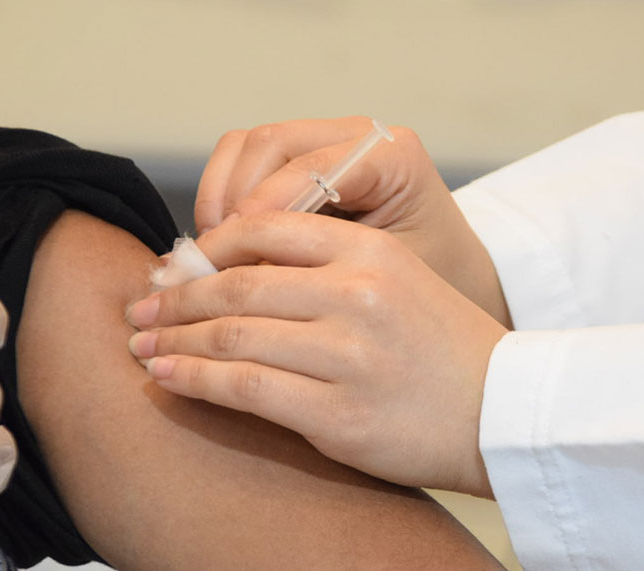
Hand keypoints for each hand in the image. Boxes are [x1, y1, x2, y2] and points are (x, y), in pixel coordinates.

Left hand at [127, 211, 507, 497]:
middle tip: (140, 307)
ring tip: (142, 344)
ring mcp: (347, 354)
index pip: (265, 229)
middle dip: (176, 297)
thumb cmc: (444, 348)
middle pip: (237, 284)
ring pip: (231, 335)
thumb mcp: (398, 281)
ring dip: (173, 339)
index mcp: (371, 253)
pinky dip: (194, 380)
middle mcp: (357, 294)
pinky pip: (243, 388)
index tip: (178, 267)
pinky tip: (167, 376)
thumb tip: (235, 273)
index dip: (207, 249)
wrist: (503, 413)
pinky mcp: (337, 413)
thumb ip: (326, 269)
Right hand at [194, 117, 510, 325]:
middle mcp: (361, 137)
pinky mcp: (303, 158)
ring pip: (248, 146)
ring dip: (220, 197)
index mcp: (394, 159)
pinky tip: (220, 245)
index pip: (312, 166)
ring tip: (211, 254)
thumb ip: (317, 269)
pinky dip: (223, 197)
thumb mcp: (379, 283)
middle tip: (211, 258)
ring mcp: (329, 141)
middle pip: (271, 143)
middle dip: (232, 200)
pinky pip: (246, 161)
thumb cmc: (427, 290)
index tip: (234, 251)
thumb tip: (240, 274)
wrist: (450, 283)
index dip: (264, 206)